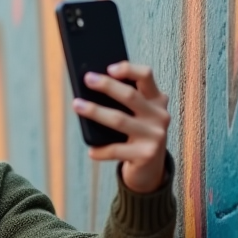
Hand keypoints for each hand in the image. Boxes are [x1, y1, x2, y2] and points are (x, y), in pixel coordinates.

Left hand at [72, 62, 170, 193]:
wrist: (150, 170)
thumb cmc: (136, 136)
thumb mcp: (137, 116)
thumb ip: (124, 102)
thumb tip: (91, 87)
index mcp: (157, 100)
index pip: (147, 76)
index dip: (128, 69)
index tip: (109, 67)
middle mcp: (160, 116)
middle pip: (130, 95)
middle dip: (106, 86)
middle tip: (87, 79)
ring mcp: (155, 136)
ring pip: (119, 120)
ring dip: (95, 111)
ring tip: (77, 105)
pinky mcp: (146, 155)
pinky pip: (116, 150)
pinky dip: (101, 150)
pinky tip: (91, 150)